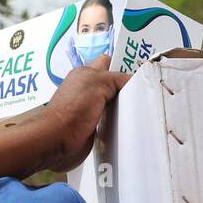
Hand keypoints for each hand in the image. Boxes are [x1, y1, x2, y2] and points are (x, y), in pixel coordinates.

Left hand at [42, 55, 132, 171]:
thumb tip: (132, 82)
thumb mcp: (99, 84)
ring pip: (113, 102)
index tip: (140, 72)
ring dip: (123, 105)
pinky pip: (111, 119)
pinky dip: (119, 120)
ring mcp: (90, 108)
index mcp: (86, 73)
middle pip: (112, 83)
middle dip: (125, 86)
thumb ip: (117, 79)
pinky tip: (128, 123)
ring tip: (140, 108)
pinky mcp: (93, 125)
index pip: (108, 62)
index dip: (122, 64)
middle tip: (143, 92)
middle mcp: (87, 89)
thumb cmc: (75, 109)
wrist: (59, 139)